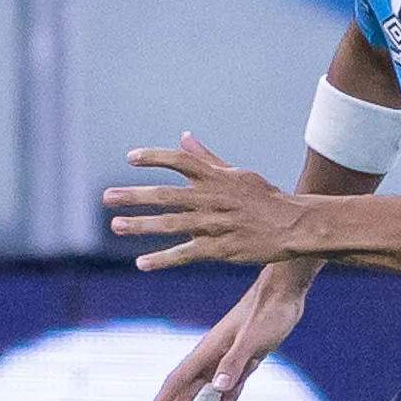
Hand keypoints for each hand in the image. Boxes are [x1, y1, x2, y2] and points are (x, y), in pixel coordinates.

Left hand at [103, 136, 303, 270]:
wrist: (293, 225)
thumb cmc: (264, 197)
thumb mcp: (236, 173)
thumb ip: (206, 158)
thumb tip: (183, 136)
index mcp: (215, 177)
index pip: (179, 161)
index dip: (154, 158)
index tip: (130, 158)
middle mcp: (211, 198)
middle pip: (165, 195)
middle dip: (134, 196)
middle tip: (108, 197)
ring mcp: (214, 224)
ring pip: (170, 224)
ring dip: (141, 225)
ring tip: (116, 225)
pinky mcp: (219, 249)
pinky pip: (185, 254)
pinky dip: (162, 259)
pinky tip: (141, 263)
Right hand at [147, 271, 309, 400]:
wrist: (286, 294)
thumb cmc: (269, 311)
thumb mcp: (253, 338)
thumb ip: (235, 361)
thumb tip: (217, 388)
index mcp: (208, 351)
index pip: (178, 382)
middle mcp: (213, 359)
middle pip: (188, 397)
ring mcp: (228, 362)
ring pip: (207, 399)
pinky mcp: (245, 364)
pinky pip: (228, 394)